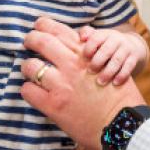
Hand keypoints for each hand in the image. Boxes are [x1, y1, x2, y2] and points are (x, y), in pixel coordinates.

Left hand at [20, 17, 144, 149]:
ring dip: (27, 66)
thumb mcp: (110, 66)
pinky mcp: (53, 105)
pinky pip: (28, 91)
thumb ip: (91, 55)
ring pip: (30, 66)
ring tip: (28, 70)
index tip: (39, 26)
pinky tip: (32, 91)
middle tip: (28, 42)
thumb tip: (80, 47)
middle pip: (40, 41)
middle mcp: (71, 65)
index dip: (44, 25)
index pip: (58, 30)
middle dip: (31, 38)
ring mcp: (60, 85)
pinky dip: (27, 89)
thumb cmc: (120, 96)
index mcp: (85, 53)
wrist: (123, 123)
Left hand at [77, 26, 145, 85]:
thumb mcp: (98, 36)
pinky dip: (122, 75)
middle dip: (97, 62)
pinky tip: (115, 82)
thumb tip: (82, 38)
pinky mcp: (134, 57)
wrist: (131, 45)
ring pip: (117, 60)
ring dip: (108, 72)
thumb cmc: (107, 43)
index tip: (84, 59)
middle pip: (107, 50)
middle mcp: (117, 39)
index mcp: (105, 34)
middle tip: (90, 71)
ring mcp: (127, 48)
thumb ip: (86, 33)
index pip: (96, 38)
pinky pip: (129, 67)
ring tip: (100, 81)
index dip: (89, 49)